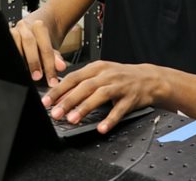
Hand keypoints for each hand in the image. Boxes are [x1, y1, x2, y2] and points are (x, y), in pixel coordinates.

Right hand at [11, 18, 66, 86]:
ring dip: (20, 60)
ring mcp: (13, 30)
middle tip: (37, 77)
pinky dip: (11, 58)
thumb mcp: (52, 47)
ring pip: (14, 43)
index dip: (49, 66)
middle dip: (34, 61)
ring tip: (25, 74)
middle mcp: (25, 26)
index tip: (52, 81)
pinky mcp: (5, 37)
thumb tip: (61, 67)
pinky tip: (15, 69)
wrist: (35, 27)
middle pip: (29, 42)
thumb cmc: (43, 39)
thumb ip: (56, 58)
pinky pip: (7, 47)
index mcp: (39, 26)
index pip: (46, 48)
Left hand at [42, 60, 159, 133]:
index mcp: (97, 68)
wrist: (148, 78)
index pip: (73, 77)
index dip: (59, 89)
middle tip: (55, 113)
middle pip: (84, 86)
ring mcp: (119, 86)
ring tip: (72, 119)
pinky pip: (119, 110)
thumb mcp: (101, 73)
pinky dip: (109, 119)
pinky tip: (101, 128)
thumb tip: (60, 94)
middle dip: (68, 100)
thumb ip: (82, 81)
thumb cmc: (120, 77)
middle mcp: (107, 75)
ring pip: (100, 95)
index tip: (47, 101)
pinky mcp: (130, 98)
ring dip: (85, 107)